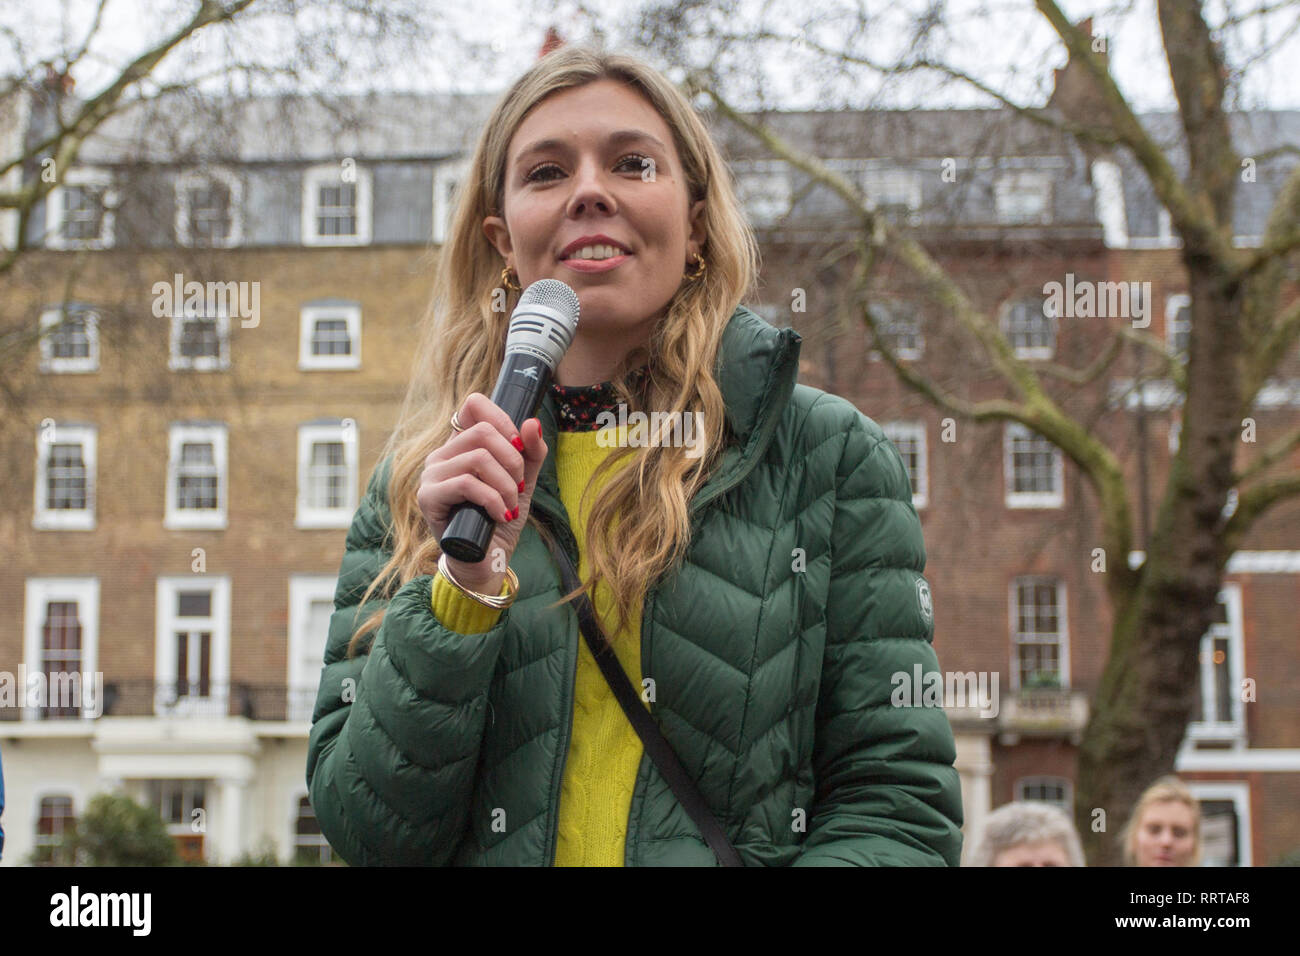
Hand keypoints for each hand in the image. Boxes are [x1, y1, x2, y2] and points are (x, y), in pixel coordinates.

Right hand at [418, 392, 547, 593]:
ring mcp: (431, 475)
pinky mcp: (428, 498)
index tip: (520, 447)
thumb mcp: (523, 482)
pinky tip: (501, 515)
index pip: (474, 405)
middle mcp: (442, 455)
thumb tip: (532, 422)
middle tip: (519, 486)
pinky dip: (493, 499)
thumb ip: (531, 453)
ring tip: (511, 505)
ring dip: (506, 484)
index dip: (503, 419)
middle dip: (513, 460)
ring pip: (477, 458)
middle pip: (482, 432)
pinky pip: (467, 483)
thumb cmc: (500, 519)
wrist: (487, 561)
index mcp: (461, 446)